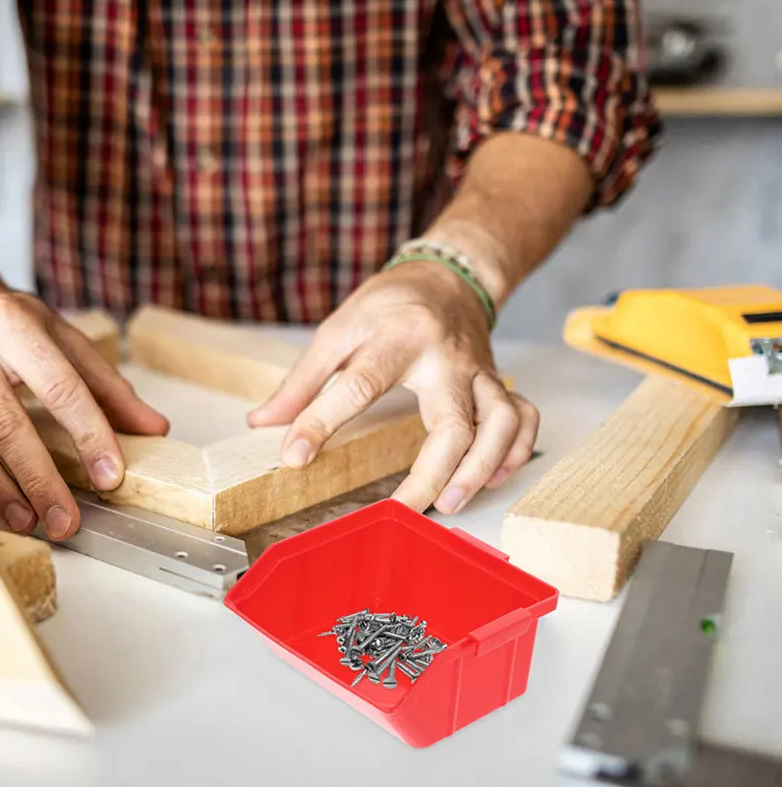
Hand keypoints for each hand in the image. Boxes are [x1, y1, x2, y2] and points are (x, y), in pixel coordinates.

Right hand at [0, 283, 167, 538]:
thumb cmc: (6, 321)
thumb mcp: (62, 337)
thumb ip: (108, 385)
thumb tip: (153, 428)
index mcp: (16, 327)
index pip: (61, 386)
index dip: (89, 434)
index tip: (111, 476)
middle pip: (7, 423)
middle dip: (40, 478)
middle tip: (67, 520)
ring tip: (29, 521)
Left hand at [248, 261, 537, 512]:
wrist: (447, 276)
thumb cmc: (391, 303)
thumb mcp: (338, 329)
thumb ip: (302, 380)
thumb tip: (263, 422)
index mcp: (398, 337)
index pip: (359, 384)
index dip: (322, 422)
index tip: (295, 457)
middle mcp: (445, 357)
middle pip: (452, 420)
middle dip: (432, 472)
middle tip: (404, 511)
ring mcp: (478, 372)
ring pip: (500, 423)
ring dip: (481, 468)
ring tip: (451, 503)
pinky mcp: (498, 382)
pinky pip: (523, 419)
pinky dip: (515, 453)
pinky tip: (489, 478)